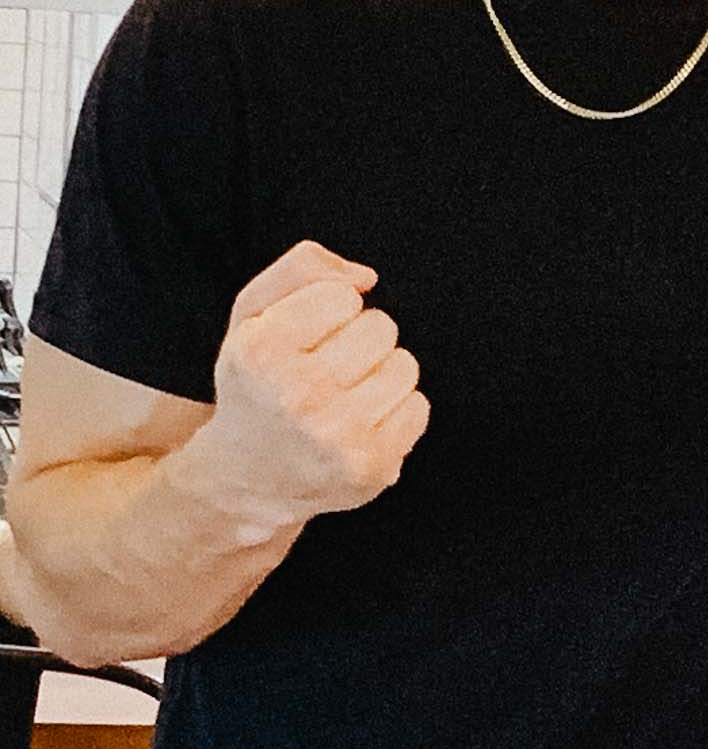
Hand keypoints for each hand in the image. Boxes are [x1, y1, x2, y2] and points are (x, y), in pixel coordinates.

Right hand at [192, 241, 429, 531]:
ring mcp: (338, 437)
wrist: (247, 478)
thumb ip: (301, 270)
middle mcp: (297, 396)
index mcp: (261, 352)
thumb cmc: (257, 385)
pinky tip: (361, 423)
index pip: (342, 296)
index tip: (308, 336)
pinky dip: (396, 410)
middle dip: (360, 339)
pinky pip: (419, 407)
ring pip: (405, 366)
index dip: (330, 310)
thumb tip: (364, 277)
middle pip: (380, 328)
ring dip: (382, 373)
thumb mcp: (252, 316)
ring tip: (345, 395)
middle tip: (329, 368)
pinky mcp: (372, 467)